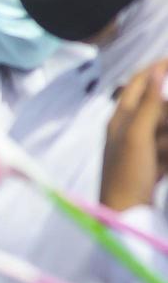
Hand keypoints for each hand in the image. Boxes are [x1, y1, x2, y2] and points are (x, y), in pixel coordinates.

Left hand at [102, 58, 167, 210]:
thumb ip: (149, 104)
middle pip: (157, 105)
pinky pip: (166, 148)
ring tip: (160, 154)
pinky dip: (167, 152)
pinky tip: (163, 164)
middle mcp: (127, 129)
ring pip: (163, 126)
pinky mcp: (150, 164)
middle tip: (162, 138)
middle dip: (167, 106)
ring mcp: (140, 148)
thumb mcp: (138, 136)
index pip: (139, 82)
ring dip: (167, 130)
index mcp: (119, 118)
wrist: (124, 215)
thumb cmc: (127, 174)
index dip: (159, 67)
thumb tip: (158, 71)